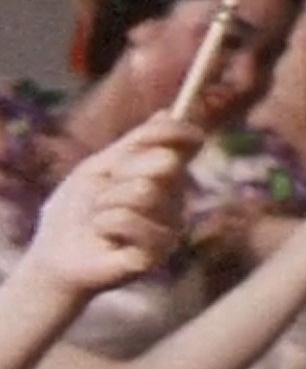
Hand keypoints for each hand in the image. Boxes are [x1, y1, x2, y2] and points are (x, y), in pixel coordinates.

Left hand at [20, 114, 201, 297]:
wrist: (54, 257)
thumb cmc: (75, 212)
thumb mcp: (98, 168)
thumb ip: (133, 145)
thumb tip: (168, 111)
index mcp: (165, 176)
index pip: (187, 143)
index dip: (178, 130)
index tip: (163, 127)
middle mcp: (175, 200)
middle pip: (166, 162)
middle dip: (125, 170)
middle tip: (104, 190)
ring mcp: (170, 227)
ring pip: (145, 191)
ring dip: (106, 202)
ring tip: (98, 218)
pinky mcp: (158, 253)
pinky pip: (131, 221)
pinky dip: (105, 223)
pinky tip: (104, 237)